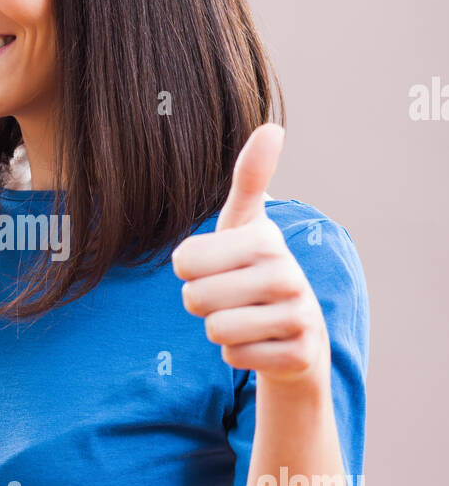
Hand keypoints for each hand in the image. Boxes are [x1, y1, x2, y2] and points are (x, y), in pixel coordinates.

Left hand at [170, 124, 329, 386]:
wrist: (299, 334)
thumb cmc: (255, 272)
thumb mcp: (246, 224)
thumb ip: (250, 178)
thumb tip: (272, 127)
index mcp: (266, 238)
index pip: (184, 260)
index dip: (188, 269)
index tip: (215, 265)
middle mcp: (288, 274)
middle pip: (196, 299)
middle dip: (201, 303)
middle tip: (228, 297)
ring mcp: (298, 316)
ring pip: (216, 331)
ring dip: (219, 330)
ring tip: (245, 317)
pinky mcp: (299, 355)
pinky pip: (236, 358)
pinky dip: (239, 355)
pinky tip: (261, 342)